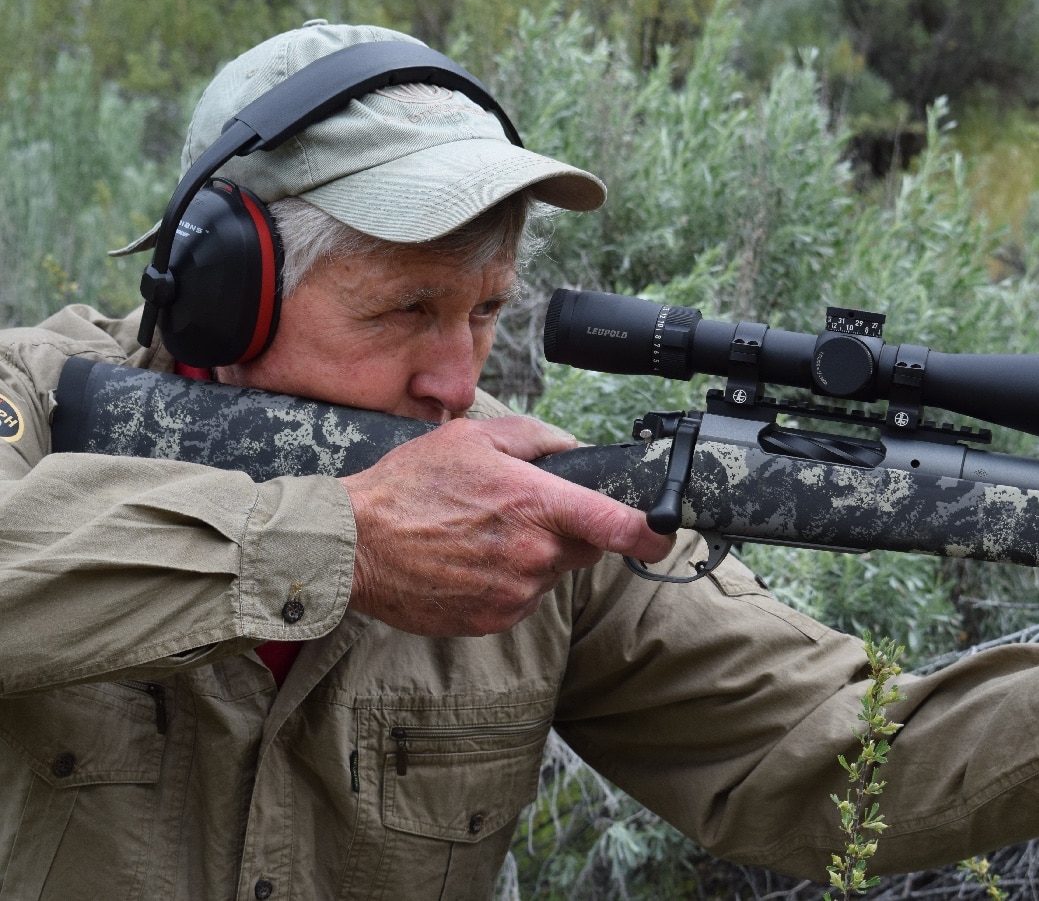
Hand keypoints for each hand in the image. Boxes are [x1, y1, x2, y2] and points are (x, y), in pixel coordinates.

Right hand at [340, 416, 673, 635]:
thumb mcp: (472, 438)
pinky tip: (467, 563)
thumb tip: (570, 447)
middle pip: (583, 548)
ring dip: (532, 558)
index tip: (664, 534)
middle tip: (517, 513)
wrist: (354, 545)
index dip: (651, 533)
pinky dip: (505, 583)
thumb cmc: (409, 486)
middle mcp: (534, 554)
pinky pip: (520, 600)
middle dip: (566, 531)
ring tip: (478, 537)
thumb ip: (532, 438)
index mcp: (536, 505)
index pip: (616, 526)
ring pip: (549, 575)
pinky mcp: (493, 620)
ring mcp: (514, 593)